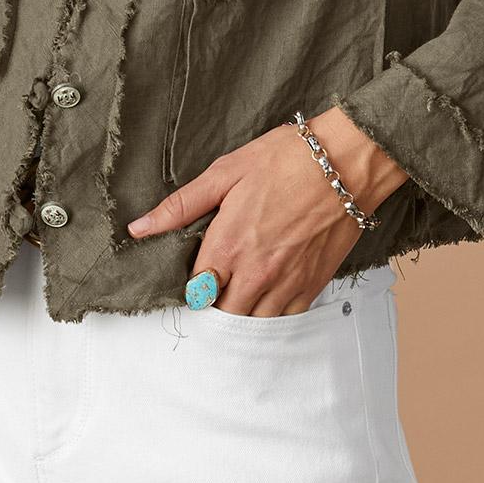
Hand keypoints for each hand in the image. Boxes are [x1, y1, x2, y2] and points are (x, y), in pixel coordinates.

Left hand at [125, 108, 409, 315]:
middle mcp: (255, 272)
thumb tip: (138, 229)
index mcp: (228, 244)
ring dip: (241, 314)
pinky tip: (267, 297)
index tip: (192, 277)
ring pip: (252, 324)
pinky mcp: (312, 285)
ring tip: (238, 294)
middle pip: (222, 315)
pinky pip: (285, 319)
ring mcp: (286, 283)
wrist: (345, 162)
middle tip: (214, 287)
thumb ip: (181, 206)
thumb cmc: (284, 159)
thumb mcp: (226, 173)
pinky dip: (272, 314)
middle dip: (213, 306)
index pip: (195, 293)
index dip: (190, 289)